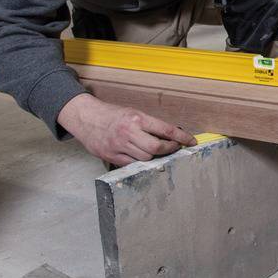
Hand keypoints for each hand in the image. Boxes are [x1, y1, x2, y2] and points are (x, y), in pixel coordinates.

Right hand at [57, 93, 196, 165]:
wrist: (86, 118)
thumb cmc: (111, 114)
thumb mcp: (133, 113)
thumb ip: (150, 125)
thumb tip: (171, 135)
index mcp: (136, 118)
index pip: (165, 129)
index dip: (182, 137)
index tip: (191, 141)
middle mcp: (128, 132)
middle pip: (156, 147)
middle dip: (169, 149)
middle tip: (174, 147)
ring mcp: (119, 146)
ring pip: (146, 157)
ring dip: (156, 156)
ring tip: (158, 151)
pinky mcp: (111, 156)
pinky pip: (132, 164)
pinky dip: (141, 161)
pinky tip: (143, 156)